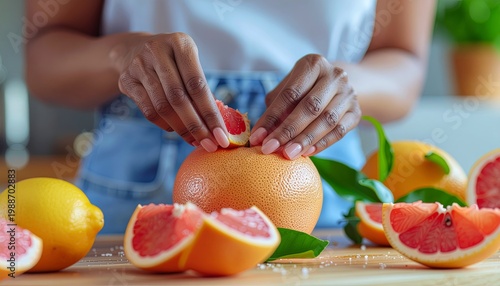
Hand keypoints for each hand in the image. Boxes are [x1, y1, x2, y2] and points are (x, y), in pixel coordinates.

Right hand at [110, 32, 228, 151]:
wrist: (134, 49)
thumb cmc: (174, 61)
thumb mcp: (190, 63)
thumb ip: (202, 89)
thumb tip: (218, 125)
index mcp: (181, 44)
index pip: (197, 84)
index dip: (210, 113)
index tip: (221, 135)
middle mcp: (157, 51)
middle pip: (178, 97)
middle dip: (196, 126)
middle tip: (210, 144)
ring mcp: (139, 65)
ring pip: (162, 106)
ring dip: (181, 129)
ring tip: (195, 140)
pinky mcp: (126, 80)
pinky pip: (148, 111)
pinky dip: (165, 125)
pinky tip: (177, 130)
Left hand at [249, 54, 360, 159]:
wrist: (339, 86)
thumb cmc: (305, 88)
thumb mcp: (288, 89)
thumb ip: (274, 109)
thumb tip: (260, 136)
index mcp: (314, 64)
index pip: (290, 94)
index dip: (272, 117)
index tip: (257, 137)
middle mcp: (335, 75)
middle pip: (310, 106)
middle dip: (288, 130)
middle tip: (270, 148)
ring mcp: (349, 94)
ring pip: (327, 120)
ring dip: (305, 140)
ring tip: (288, 154)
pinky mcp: (356, 112)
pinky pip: (339, 131)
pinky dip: (322, 144)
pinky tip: (306, 153)